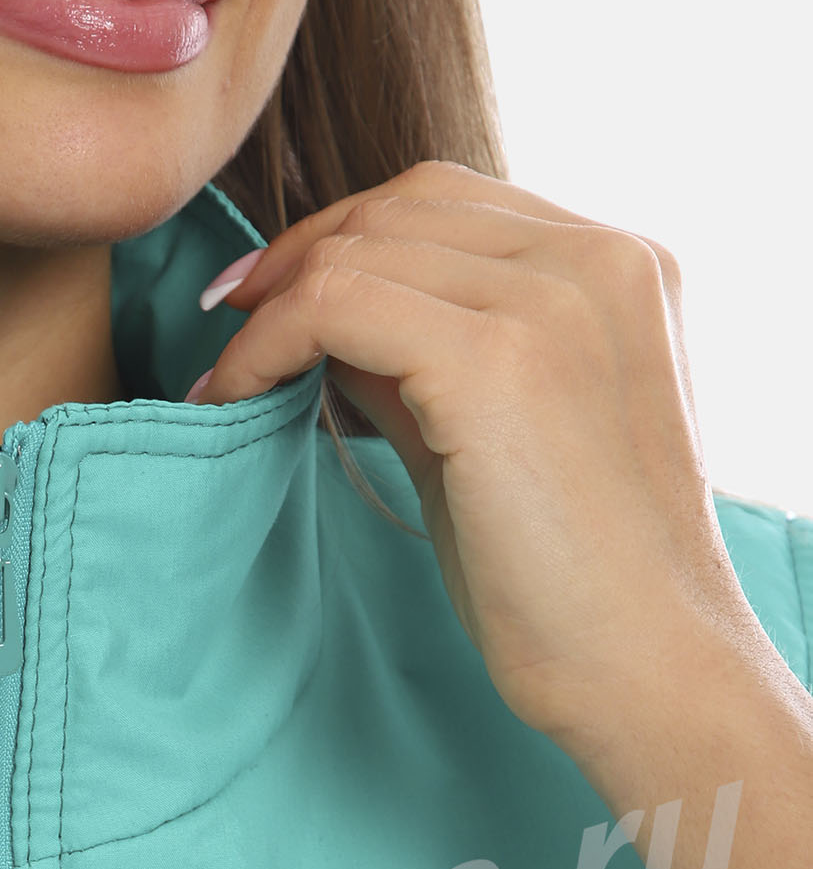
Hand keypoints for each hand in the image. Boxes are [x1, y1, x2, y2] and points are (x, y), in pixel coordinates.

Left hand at [189, 160, 761, 744]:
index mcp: (621, 267)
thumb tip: (328, 326)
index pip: (451, 202)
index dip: (344, 236)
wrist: (642, 667)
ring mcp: (554, 298)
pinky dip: (265, 344)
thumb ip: (426, 364)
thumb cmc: (572, 584)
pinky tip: (234, 397)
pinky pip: (335, 303)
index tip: (266, 297)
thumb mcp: (495, 439)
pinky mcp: (497, 358)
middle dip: (298, 258)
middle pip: (402, 205)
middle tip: (226, 322)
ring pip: (363, 246)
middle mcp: (599, 259)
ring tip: (226, 379)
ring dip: (271, 307)